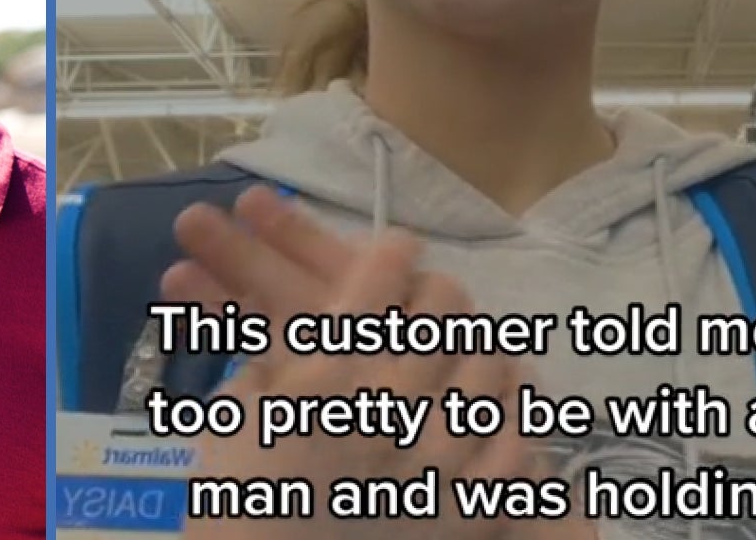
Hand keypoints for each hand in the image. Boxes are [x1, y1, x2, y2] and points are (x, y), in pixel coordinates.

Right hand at [161, 186, 547, 539]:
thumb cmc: (241, 497)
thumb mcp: (239, 408)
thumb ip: (279, 354)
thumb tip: (305, 318)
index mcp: (328, 376)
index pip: (379, 279)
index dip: (389, 252)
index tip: (392, 250)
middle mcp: (391, 405)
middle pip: (443, 310)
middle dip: (433, 291)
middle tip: (426, 294)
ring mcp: (440, 457)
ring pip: (489, 366)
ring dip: (476, 345)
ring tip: (465, 346)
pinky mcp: (472, 506)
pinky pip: (516, 441)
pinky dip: (512, 414)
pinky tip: (499, 406)